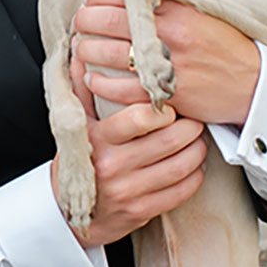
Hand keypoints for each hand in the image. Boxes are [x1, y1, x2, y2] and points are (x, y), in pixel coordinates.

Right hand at [54, 41, 207, 246]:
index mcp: (97, 139)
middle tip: (194, 120)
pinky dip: (195, 175)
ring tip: (196, 140)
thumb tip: (80, 51)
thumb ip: (82, 89)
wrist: (70, 215)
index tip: (169, 106)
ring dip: (197, 150)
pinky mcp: (142, 211)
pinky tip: (193, 166)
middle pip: (169, 140)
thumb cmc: (79, 162)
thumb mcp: (76, 126)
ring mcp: (128, 191)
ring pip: (181, 165)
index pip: (140, 117)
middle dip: (190, 127)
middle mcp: (112, 165)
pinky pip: (182, 191)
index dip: (164, 109)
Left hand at [72, 0, 261, 126]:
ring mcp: (166, 64)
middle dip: (84, 21)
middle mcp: (170, 32)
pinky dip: (97, 82)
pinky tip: (92, 77)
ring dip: (85, 51)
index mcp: (179, 7)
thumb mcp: (207, 7)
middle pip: (104, 20)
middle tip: (80, 24)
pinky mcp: (163, 93)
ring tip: (83, 49)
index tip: (93, 1)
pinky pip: (115, 88)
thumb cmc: (229, 44)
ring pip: (104, 53)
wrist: (255, 85)